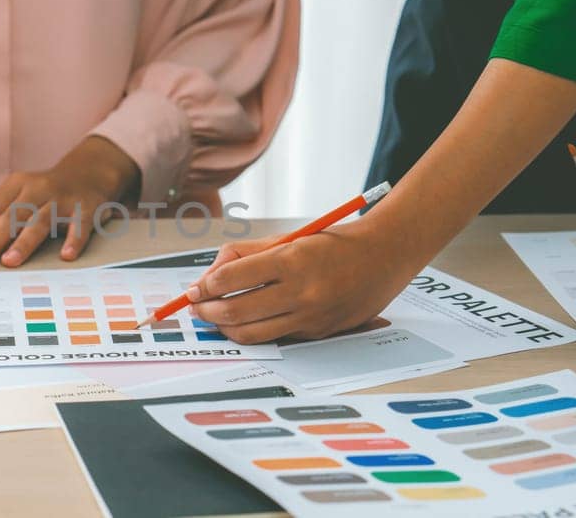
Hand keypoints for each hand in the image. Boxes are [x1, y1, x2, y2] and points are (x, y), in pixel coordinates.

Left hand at [0, 136, 139, 267]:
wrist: (89, 172)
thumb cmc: (45, 190)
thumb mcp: (16, 191)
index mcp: (16, 185)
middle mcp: (37, 190)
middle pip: (12, 216)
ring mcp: (62, 199)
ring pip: (40, 221)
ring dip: (24, 242)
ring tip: (9, 262)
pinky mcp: (86, 208)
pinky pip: (80, 226)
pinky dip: (74, 240)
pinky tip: (66, 256)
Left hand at [185, 218, 423, 343]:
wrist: (383, 258)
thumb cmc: (331, 244)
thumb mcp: (288, 238)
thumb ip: (246, 254)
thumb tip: (210, 275)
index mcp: (291, 261)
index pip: (232, 279)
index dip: (204, 286)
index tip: (193, 289)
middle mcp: (300, 292)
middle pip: (236, 312)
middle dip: (206, 311)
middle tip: (194, 307)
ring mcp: (310, 317)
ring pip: (251, 333)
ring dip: (224, 328)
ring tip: (212, 317)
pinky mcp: (317, 333)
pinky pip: (274, 337)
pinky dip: (252, 330)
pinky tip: (242, 321)